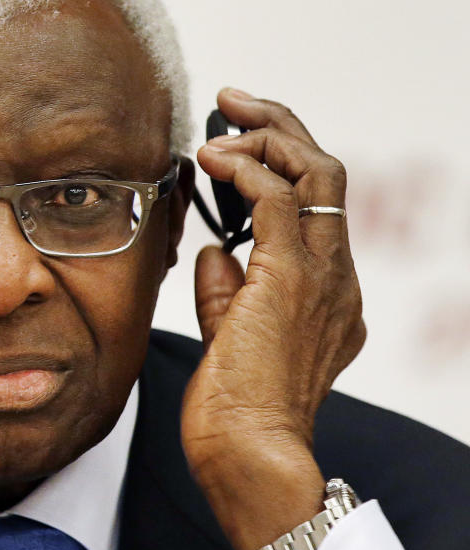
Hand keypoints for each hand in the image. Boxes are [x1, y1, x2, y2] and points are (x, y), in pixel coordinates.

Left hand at [183, 89, 365, 549]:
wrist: (247, 449)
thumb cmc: (236, 402)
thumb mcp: (232, 330)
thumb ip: (227, 286)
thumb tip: (212, 248)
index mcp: (327, 290)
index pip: (318, 203)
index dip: (282, 161)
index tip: (238, 139)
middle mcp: (337, 276)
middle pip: (327, 173)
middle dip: (281, 127)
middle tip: (236, 101)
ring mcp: (322, 276)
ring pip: (315, 173)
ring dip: (266, 137)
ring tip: (222, 119)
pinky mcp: (291, 279)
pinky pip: (280, 201)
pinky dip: (246, 169)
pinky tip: (212, 158)